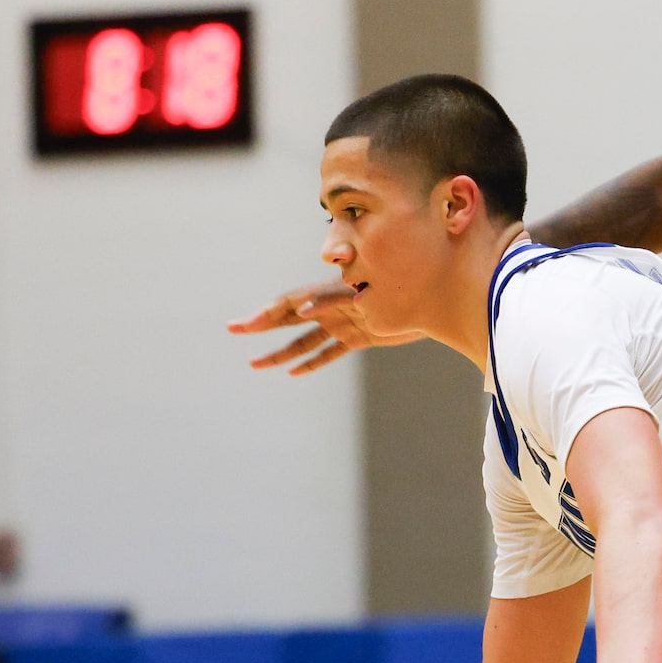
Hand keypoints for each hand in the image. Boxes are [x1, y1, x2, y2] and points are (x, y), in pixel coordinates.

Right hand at [228, 281, 421, 374]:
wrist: (428, 302)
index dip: (265, 314)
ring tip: (255, 363)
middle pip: (288, 320)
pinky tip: (294, 372)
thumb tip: (302, 309)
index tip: (244, 325)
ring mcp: (342, 325)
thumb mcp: (363, 292)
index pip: (288, 304)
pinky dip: (311, 363)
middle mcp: (330, 309)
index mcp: (327, 294)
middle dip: (261, 325)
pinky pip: (328, 353)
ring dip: (280, 353)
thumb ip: (333, 298)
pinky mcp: (357, 339)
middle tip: (233, 329)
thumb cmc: (397, 290)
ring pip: (303, 342)